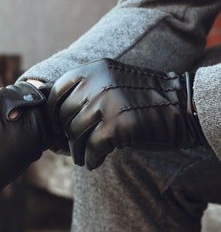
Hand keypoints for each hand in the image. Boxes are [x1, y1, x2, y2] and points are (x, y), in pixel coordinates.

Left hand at [48, 58, 207, 169]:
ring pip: (76, 133)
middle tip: (72, 147)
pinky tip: (95, 162)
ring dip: (77, 150)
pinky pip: (93, 147)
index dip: (52, 111)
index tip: (55, 125)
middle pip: (64, 115)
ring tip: (82, 158)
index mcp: (94, 69)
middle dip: (66, 135)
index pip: (58, 89)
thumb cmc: (142, 97)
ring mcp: (107, 103)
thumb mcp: (112, 82)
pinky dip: (91, 158)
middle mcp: (98, 82)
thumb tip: (56, 113)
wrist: (180, 106)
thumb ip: (87, 90)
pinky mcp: (118, 125)